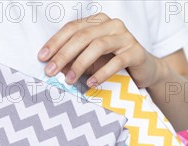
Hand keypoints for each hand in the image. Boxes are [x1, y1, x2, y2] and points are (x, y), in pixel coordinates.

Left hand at [38, 13, 162, 88]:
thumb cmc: (113, 63)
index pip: (72, 28)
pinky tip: (91, 83)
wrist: (145, 70)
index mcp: (98, 21)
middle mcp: (112, 25)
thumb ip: (73, 58)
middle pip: (82, 36)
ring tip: (69, 80)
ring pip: (97, 46)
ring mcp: (125, 37)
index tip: (42, 57)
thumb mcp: (90, 59)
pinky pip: (116, 61)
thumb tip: (52, 66)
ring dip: (80, 64)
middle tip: (50, 71)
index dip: (55, 42)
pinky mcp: (136, 52)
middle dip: (63, 55)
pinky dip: (101, 73)